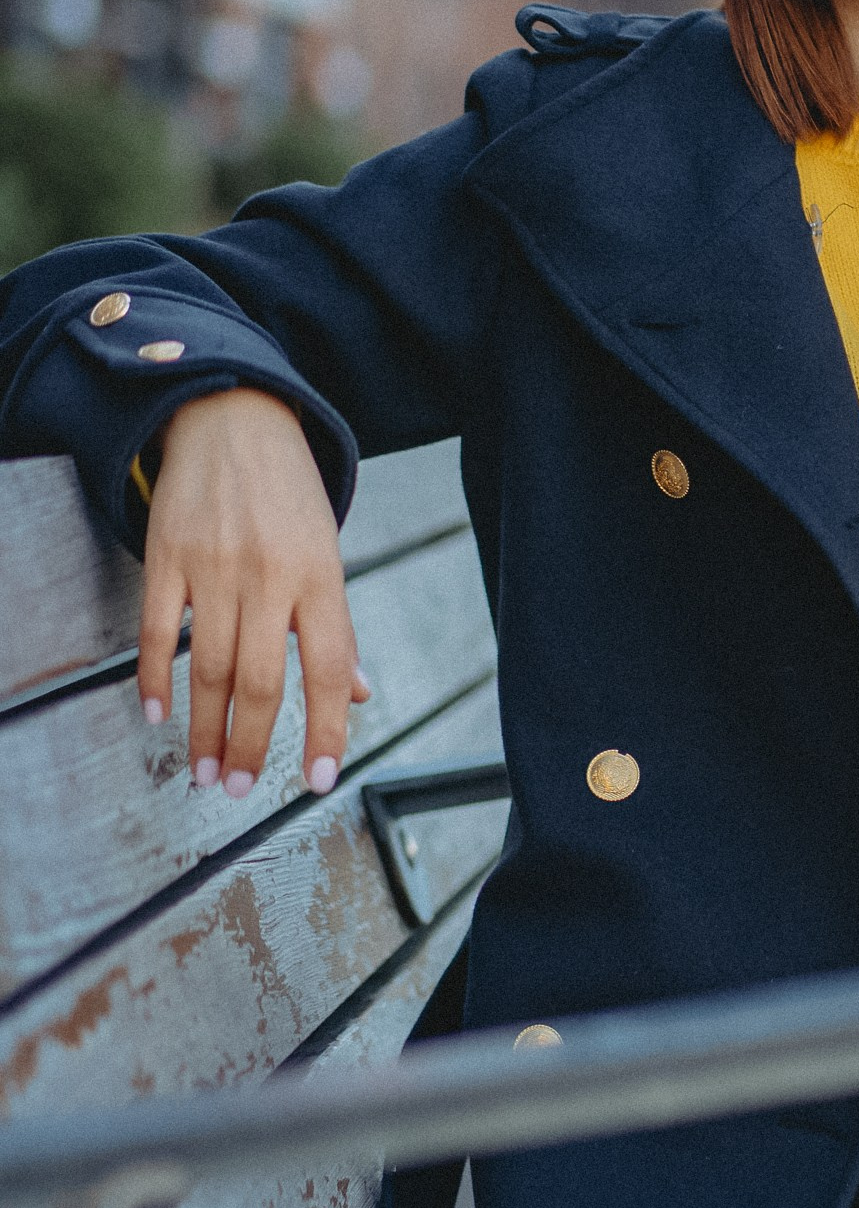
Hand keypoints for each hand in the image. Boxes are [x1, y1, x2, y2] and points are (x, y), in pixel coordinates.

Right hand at [139, 389, 367, 796]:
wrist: (234, 418)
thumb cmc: (289, 494)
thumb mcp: (328, 552)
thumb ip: (335, 626)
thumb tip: (357, 694)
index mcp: (321, 576)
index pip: (329, 668)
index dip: (325, 729)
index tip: (316, 779)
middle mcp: (270, 575)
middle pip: (260, 679)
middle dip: (249, 745)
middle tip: (237, 789)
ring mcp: (215, 565)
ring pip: (207, 666)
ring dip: (203, 728)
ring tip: (202, 770)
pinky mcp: (167, 556)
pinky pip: (155, 629)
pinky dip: (153, 677)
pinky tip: (156, 713)